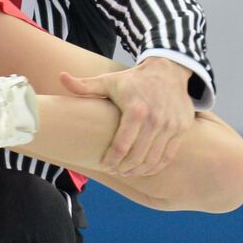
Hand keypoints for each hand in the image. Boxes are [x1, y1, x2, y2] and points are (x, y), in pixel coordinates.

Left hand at [59, 58, 194, 175]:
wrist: (167, 70)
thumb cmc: (132, 80)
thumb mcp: (108, 81)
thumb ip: (84, 85)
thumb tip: (61, 77)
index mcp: (135, 110)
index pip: (121, 146)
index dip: (111, 161)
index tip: (104, 165)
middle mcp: (155, 120)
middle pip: (137, 156)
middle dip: (123, 168)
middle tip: (115, 171)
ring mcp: (171, 125)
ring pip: (153, 159)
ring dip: (139, 170)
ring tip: (127, 171)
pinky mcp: (181, 128)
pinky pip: (168, 155)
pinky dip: (156, 166)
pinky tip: (146, 168)